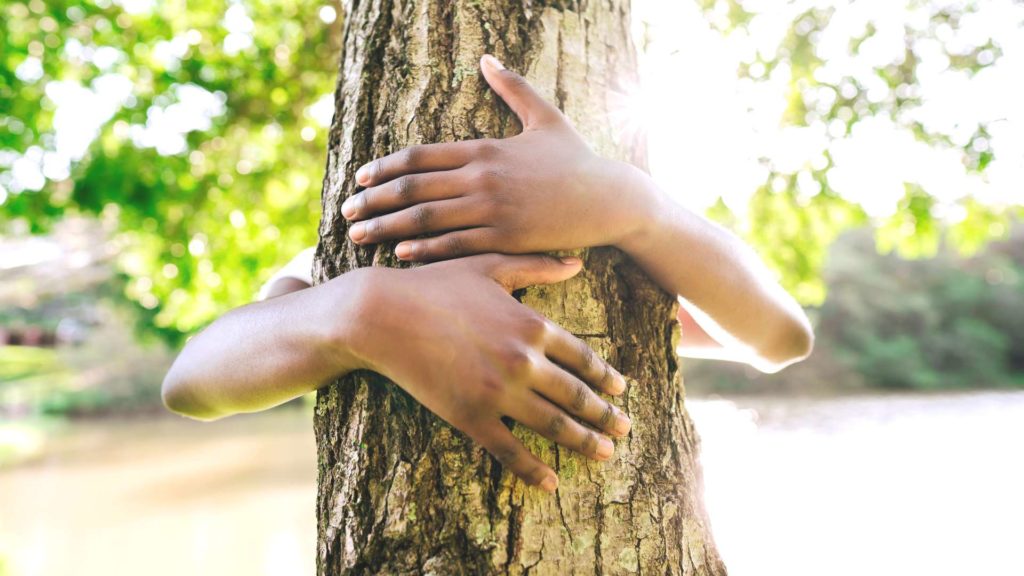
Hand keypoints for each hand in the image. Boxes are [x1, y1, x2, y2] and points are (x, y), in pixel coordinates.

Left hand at [340, 54, 653, 261]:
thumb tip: (489, 59)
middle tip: (346, 210)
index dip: (385, 167)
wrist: (610, 199)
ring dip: (388, 227)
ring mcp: (493, 210)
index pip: (420, 155)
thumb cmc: (577, 159)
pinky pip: (455, 245)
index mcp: (485, 148)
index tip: (361, 177)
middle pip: (413, 188)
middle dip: (374, 200)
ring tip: (360, 235)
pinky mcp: (506, 238)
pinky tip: (400, 254)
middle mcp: (482, 178)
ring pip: (426, 219)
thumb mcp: (546, 117)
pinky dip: (424, 250)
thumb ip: (513, 88)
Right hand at [345, 254, 630, 491]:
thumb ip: (537, 267)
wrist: (382, 314)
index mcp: (531, 324)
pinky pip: (510, 450)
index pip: (582, 357)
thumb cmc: (434, 284)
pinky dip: (533, 469)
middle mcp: (523, 360)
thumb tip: (577, 262)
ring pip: (554, 425)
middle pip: (576, 395)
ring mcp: (498, 392)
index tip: (620, 391)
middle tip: (625, 430)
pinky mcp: (470, 416)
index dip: (605, 377)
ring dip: (584, 442)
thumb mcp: (489, 266)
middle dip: (605, 415)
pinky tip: (550, 482)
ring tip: (604, 454)